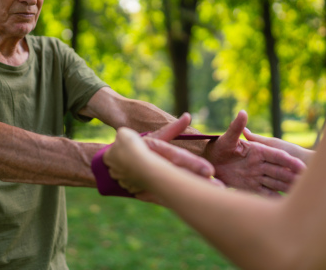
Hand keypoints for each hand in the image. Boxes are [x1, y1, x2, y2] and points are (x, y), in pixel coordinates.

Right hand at [104, 116, 223, 202]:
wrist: (106, 163)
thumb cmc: (129, 145)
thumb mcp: (152, 137)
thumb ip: (172, 129)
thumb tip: (188, 117)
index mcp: (151, 150)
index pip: (175, 157)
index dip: (192, 163)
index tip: (210, 170)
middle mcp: (148, 166)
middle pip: (176, 174)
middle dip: (197, 182)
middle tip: (219, 187)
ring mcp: (145, 182)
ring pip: (170, 188)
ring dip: (190, 193)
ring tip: (212, 197)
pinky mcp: (144, 194)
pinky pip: (162, 199)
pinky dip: (177, 202)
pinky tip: (193, 209)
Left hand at [202, 110, 305, 196]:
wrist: (208, 161)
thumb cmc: (218, 147)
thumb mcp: (227, 138)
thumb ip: (236, 127)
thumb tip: (243, 112)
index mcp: (258, 151)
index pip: (277, 156)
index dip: (289, 161)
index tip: (301, 165)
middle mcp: (260, 164)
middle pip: (280, 171)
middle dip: (292, 177)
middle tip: (305, 185)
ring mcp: (257, 176)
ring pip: (276, 182)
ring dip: (287, 188)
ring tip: (300, 197)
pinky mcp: (251, 187)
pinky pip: (266, 193)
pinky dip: (274, 198)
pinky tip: (283, 205)